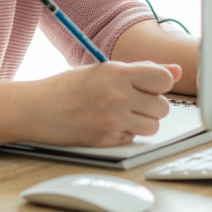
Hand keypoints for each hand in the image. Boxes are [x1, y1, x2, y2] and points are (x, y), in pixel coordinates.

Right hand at [23, 61, 180, 147]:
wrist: (36, 109)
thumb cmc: (68, 87)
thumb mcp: (103, 70)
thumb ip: (141, 70)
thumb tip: (175, 71)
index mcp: (117, 73)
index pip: (163, 79)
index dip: (160, 82)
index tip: (151, 84)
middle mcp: (117, 96)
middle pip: (162, 106)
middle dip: (152, 105)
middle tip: (133, 101)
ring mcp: (112, 121)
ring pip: (153, 126)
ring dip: (142, 122)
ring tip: (123, 114)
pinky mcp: (106, 141)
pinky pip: (133, 139)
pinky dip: (125, 134)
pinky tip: (108, 124)